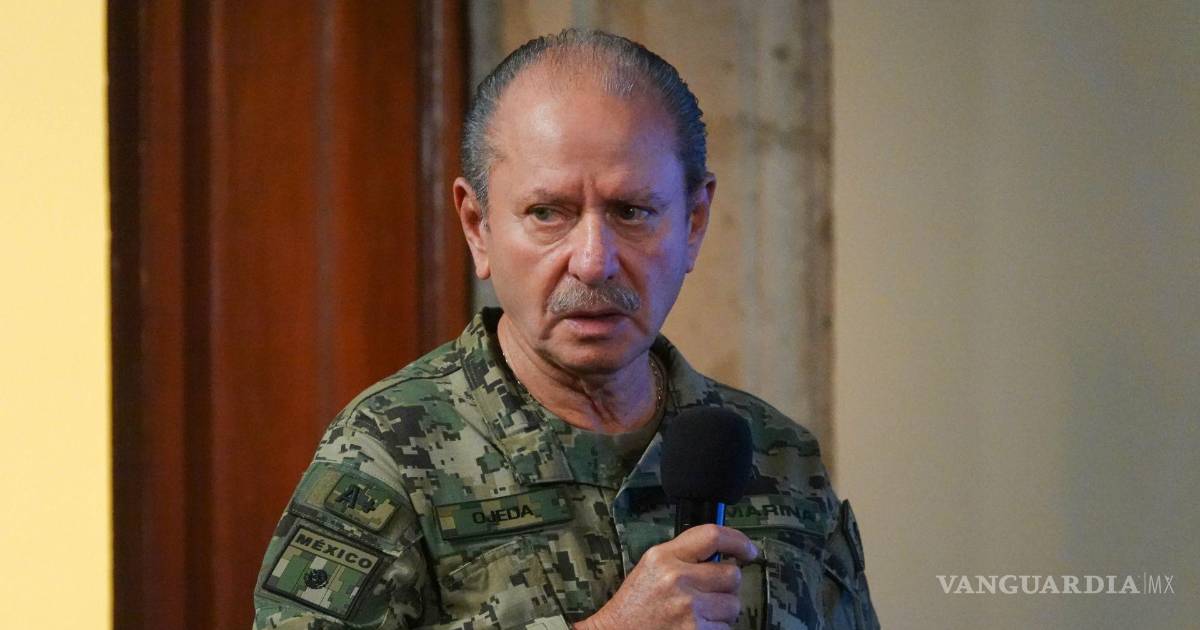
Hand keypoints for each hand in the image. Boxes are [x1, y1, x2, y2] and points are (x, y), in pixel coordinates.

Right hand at [575, 524, 758, 629]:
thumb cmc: (634, 606)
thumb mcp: (651, 568)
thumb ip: (683, 556)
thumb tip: (721, 553)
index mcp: (664, 557)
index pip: (712, 535)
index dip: (739, 541)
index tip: (749, 550)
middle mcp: (678, 579)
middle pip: (732, 574)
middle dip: (727, 586)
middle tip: (712, 593)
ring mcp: (689, 608)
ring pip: (733, 605)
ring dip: (723, 611)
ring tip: (700, 614)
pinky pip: (726, 629)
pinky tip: (696, 628)